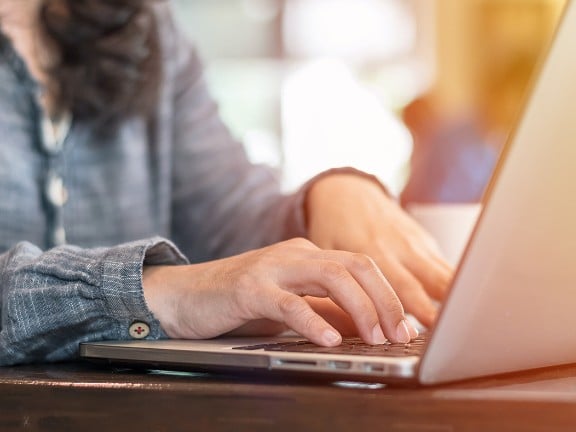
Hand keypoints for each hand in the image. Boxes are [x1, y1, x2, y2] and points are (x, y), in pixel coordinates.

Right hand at [143, 238, 417, 345]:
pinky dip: (312, 321)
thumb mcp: (291, 305)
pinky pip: (287, 302)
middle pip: (355, 265)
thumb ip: (326, 310)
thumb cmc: (239, 302)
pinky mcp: (248, 288)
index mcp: (308, 256)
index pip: (362, 267)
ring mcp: (272, 268)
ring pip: (330, 276)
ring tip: (375, 338)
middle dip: (385, 300)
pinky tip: (328, 340)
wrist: (184, 294)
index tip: (408, 328)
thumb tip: (368, 326)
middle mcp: (295, 255)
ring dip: (360, 308)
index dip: (390, 296)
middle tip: (401, 335)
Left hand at [305, 173, 453, 327]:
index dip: (414, 309)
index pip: (399, 285)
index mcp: (372, 251)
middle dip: (439, 311)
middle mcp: (399, 246)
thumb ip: (339, 285)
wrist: (346, 191)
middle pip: (427, 282)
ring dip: (453, 299)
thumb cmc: (333, 227)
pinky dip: (454, 285)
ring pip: (443, 273)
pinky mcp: (424, 240)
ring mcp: (415, 242)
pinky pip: (444, 265)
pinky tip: (462, 305)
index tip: (423, 331)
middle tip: (448, 336)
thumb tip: (347, 327)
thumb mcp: (326, 254)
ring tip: (464, 325)